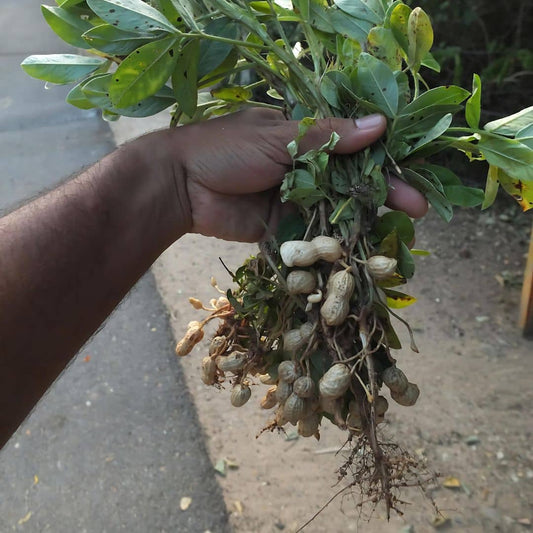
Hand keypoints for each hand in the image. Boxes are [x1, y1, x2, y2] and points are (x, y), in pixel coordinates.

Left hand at [166, 108, 427, 241]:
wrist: (179, 185)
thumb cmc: (225, 149)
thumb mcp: (278, 136)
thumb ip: (328, 136)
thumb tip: (381, 125)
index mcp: (303, 139)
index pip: (354, 150)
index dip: (384, 165)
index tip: (411, 181)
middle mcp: (303, 169)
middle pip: (351, 184)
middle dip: (382, 197)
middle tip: (416, 211)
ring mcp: (293, 200)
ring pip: (335, 212)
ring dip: (363, 224)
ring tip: (397, 238)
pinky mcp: (280, 228)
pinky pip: (311, 236)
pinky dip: (331, 244)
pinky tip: (358, 255)